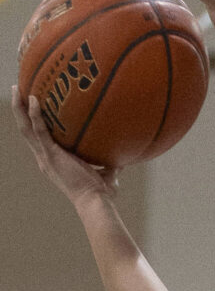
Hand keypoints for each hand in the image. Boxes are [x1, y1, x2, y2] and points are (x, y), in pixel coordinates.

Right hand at [11, 86, 118, 207]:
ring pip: (26, 128)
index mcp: (53, 161)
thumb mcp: (104, 175)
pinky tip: (33, 99)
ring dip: (19, 108)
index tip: (31, 106)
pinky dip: (34, 115)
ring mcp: (45, 157)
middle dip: (19, 110)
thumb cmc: (99, 194)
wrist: (95, 202)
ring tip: (16, 89)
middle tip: (16, 91)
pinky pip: (39, 131)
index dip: (32, 122)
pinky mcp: (50, 155)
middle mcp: (44, 159)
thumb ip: (109, 166)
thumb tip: (122, 159)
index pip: (38, 138)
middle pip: (26, 130)